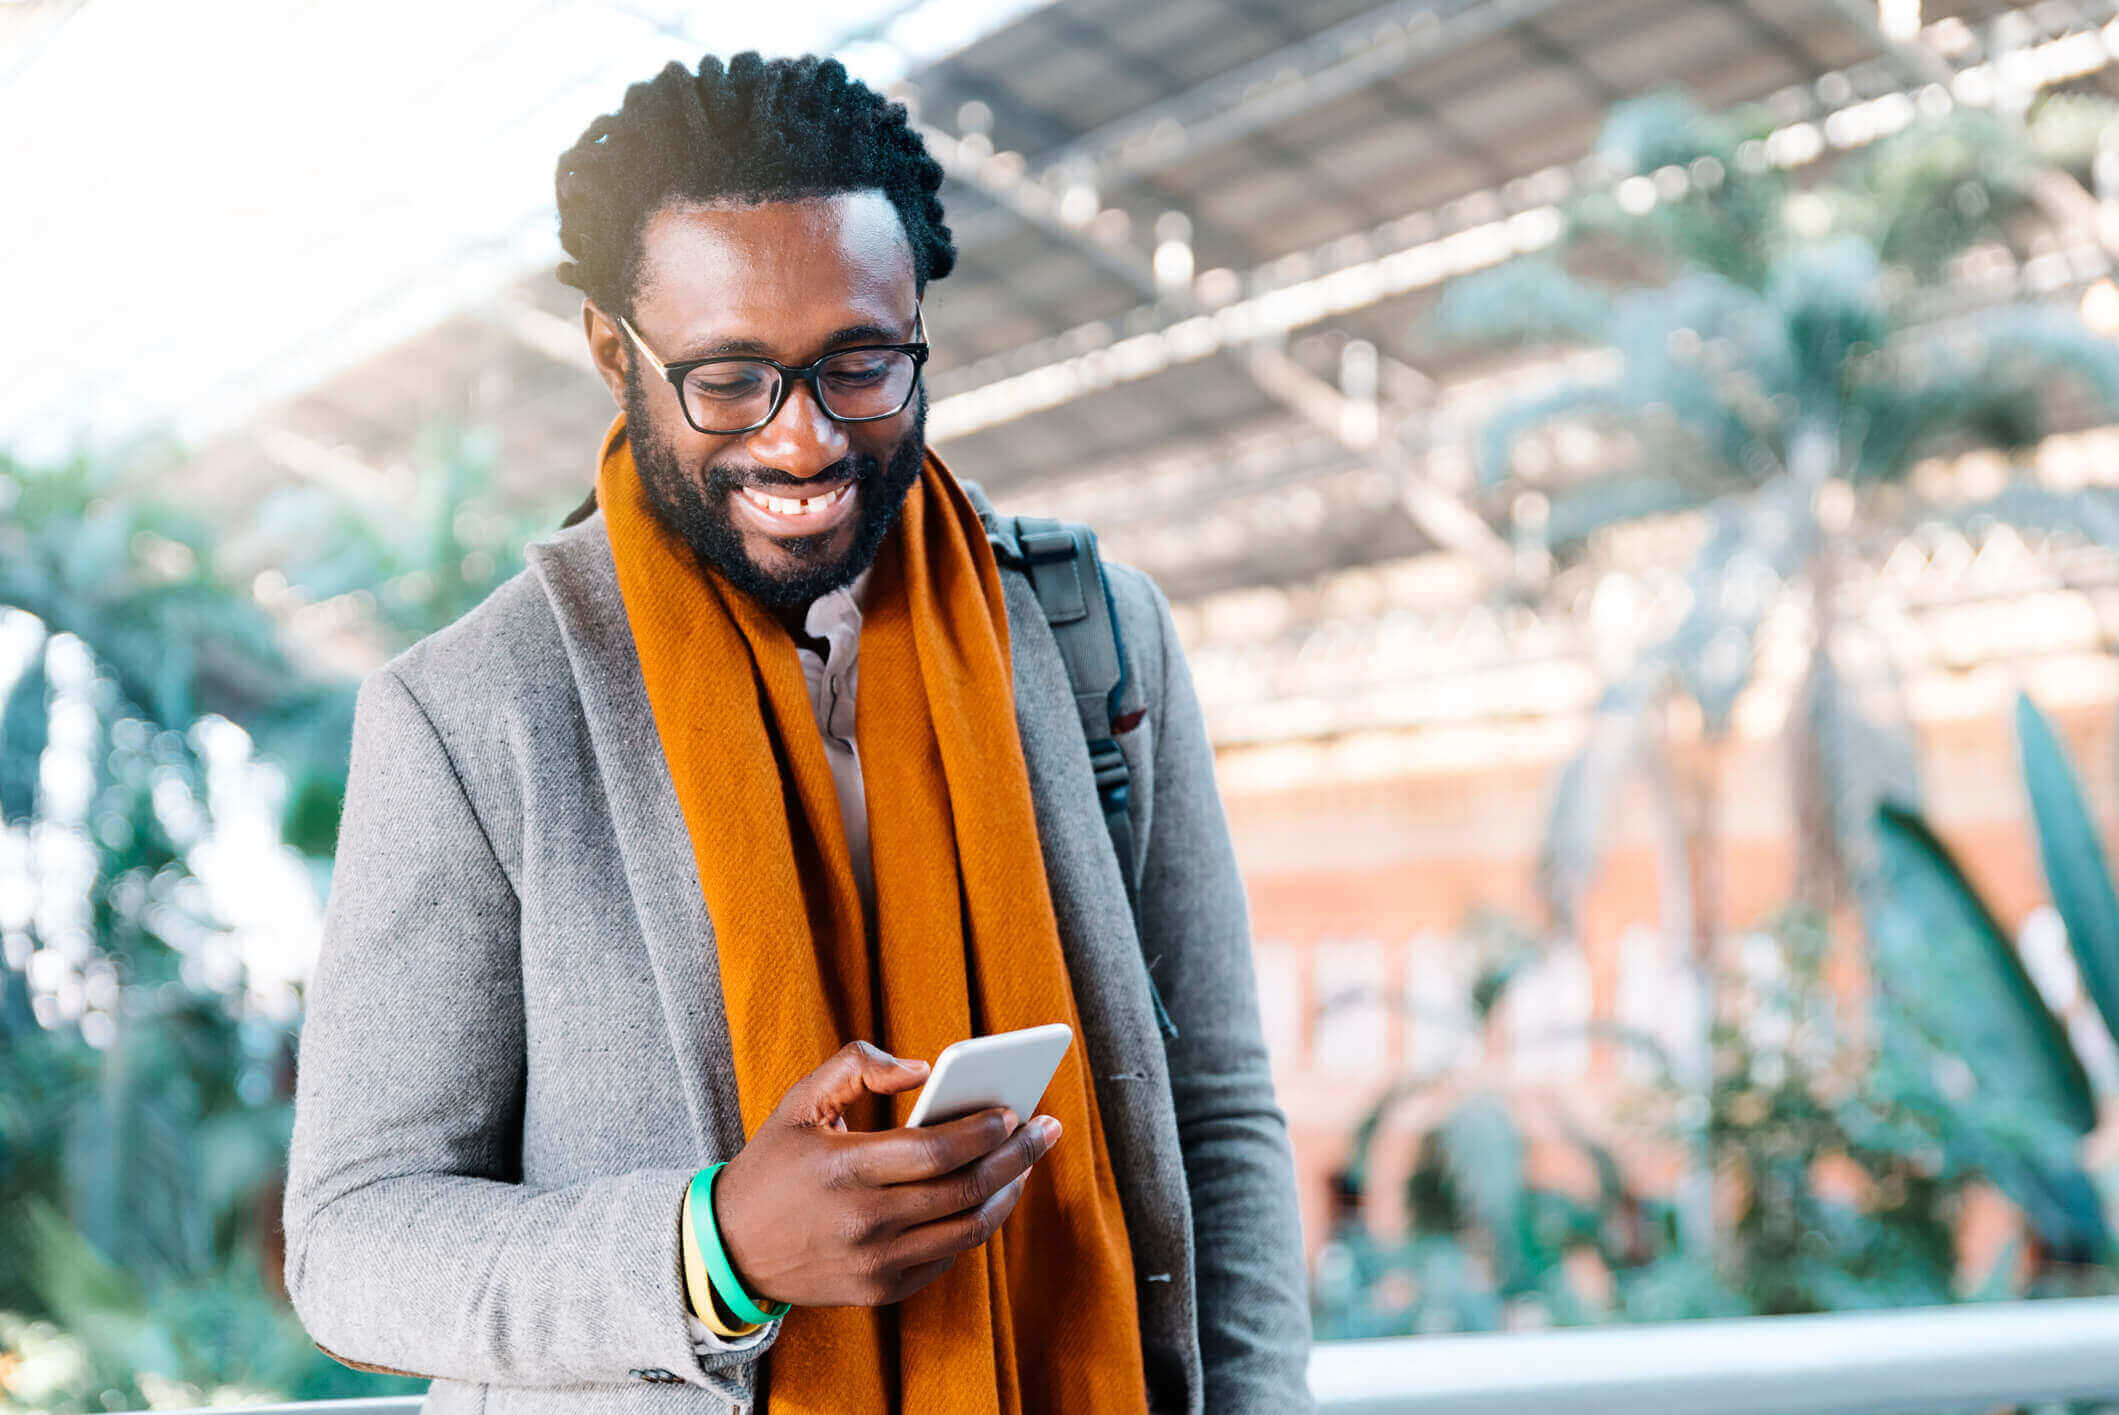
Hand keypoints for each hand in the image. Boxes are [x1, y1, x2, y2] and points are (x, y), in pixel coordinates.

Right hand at [711, 1040, 1061, 1308]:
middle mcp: (864, 1222)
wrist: (729, 1249)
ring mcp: (875, 1264)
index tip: (1015, 1110)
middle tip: (1046, 1130)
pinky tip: (989, 1196)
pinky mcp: (880, 1291)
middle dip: (1016, 1157)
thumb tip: (925, 1069)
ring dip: (1006, 1194)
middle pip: (964, 1190)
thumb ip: (858, 1064)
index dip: (984, 1130)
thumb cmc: (773, 1164)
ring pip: (966, 1230)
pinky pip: (947, 1258)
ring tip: (1025, 1164)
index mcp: (844, 1168)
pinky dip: (975, 1225)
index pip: (937, 1151)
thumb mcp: (800, 1100)